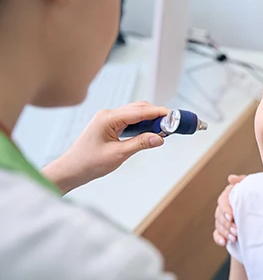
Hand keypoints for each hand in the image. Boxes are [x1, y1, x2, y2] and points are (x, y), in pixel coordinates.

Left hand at [42, 101, 168, 192]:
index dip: (158, 113)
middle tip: (171, 123)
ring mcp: (108, 120)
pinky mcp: (110, 126)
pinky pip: (130, 121)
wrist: (71, 170)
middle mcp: (108, 115)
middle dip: (156, 115)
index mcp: (108, 118)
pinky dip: (142, 124)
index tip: (173, 115)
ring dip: (150, 119)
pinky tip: (150, 131)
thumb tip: (159, 138)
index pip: (139, 111)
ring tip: (164, 129)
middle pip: (139, 109)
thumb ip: (140, 143)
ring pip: (135, 114)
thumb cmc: (88, 162)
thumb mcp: (118, 154)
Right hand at [213, 174, 245, 245]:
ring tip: (234, 237)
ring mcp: (225, 218)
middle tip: (235, 230)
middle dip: (226, 223)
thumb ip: (243, 181)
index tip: (230, 216)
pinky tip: (224, 242)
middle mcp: (226, 206)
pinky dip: (219, 238)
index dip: (225, 208)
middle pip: (219, 214)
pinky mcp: (226, 229)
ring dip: (225, 231)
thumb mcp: (256, 187)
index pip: (223, 200)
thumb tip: (231, 178)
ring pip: (219, 224)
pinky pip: (218, 234)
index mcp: (232, 194)